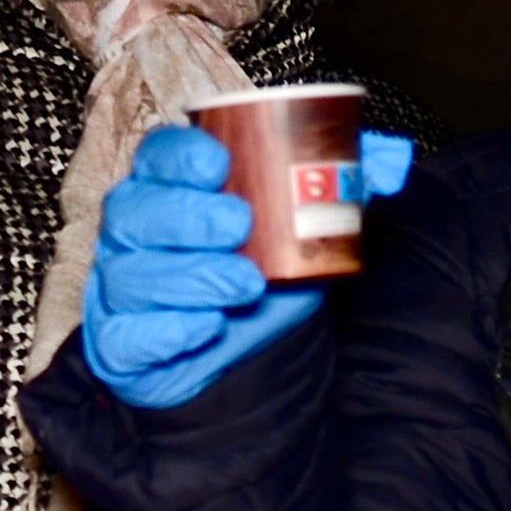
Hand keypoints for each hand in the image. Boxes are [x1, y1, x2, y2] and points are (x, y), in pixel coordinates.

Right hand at [80, 125, 416, 410]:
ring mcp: (120, 287)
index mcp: (169, 187)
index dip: (179, 156)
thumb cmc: (263, 272)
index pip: (156, 156)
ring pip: (130, 274)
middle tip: (240, 226)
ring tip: (244, 284)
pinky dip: (164, 331)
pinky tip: (205, 327)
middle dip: (186, 215)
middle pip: (134, 211)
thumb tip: (390, 160)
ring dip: (188, 276)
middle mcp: (134, 232)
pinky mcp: (120, 343)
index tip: (219, 163)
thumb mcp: (305, 228)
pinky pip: (124, 336)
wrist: (245, 355)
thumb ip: (343, 189)